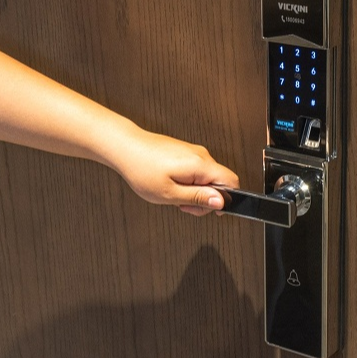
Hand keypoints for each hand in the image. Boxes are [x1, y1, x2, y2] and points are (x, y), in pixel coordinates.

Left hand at [105, 126, 238, 215]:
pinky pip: (197, 171)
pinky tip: (172, 184)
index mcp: (201, 165)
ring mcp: (194, 152)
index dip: (227, 200)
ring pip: (207, 177)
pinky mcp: (186, 152)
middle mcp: (201, 155)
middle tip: (184, 205)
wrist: (125, 147)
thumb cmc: (142, 169)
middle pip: (219, 182)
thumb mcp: (170, 193)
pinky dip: (189, 182)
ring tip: (174, 194)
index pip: (232, 182)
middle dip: (206, 198)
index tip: (211, 210)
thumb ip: (198, 198)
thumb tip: (220, 202)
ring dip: (195, 191)